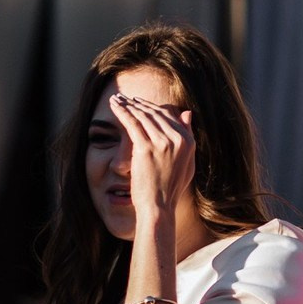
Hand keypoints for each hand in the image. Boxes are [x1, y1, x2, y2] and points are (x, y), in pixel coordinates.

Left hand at [110, 93, 195, 223]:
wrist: (158, 205)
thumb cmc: (169, 187)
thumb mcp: (187, 162)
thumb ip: (188, 136)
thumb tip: (187, 113)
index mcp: (188, 142)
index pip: (170, 116)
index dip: (152, 107)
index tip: (139, 103)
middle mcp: (178, 139)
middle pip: (155, 113)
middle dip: (138, 104)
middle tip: (125, 98)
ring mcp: (162, 143)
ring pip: (142, 116)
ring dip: (128, 104)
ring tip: (117, 99)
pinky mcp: (145, 148)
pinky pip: (132, 123)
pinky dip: (122, 111)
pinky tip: (114, 105)